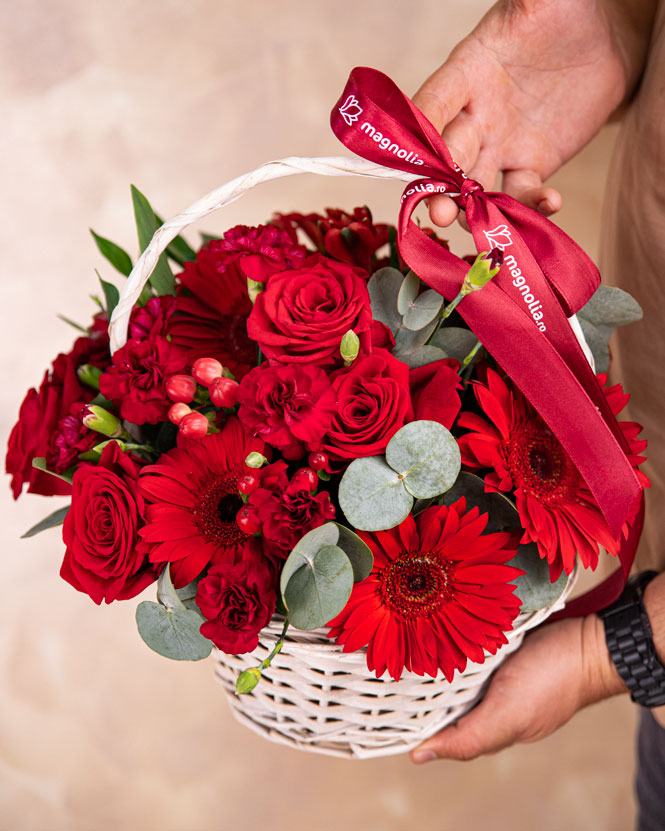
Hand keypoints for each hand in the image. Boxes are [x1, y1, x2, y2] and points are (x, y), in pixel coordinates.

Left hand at [410, 614, 624, 762]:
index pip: (441, 724)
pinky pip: (472, 643)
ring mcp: (497, 670)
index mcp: (489, 721)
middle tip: (395, 664)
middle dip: (422, 682)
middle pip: (445, 694)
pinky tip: (442, 625)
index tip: (388, 703)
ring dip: (438, 654)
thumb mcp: (508, 715)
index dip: (415, 717)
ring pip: (455, 667)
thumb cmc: (553, 681)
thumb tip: (419, 757)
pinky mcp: (502, 643)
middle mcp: (490, 697)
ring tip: (413, 640)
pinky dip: (458, 636)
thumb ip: (468, 739)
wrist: (591, 640)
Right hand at [412, 0, 654, 226]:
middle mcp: (475, 116)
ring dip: (471, 209)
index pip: (433, 104)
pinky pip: (522, 193)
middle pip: (447, 157)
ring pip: (475, 186)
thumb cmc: (562, 11)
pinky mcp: (531, 165)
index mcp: (467, 73)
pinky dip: (530, 206)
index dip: (419, 132)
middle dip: (439, 187)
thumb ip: (525, 1)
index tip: (413, 158)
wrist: (601, 38)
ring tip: (476, 226)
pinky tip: (550, 203)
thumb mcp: (539, 0)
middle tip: (438, 211)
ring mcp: (500, 145)